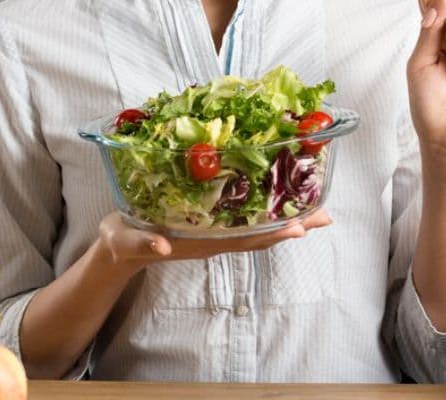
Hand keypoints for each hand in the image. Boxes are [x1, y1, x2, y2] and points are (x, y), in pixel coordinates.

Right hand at [95, 209, 331, 278]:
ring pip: (259, 228)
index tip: (299, 228)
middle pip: (261, 235)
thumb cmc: (122, 240)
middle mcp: (214, 238)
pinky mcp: (211, 222)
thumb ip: (143, 242)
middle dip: (294, 225)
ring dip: (289, 219)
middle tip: (326, 215)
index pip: (242, 240)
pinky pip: (247, 218)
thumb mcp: (126, 240)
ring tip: (319, 209)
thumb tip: (161, 246)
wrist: (119, 246)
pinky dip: (269, 211)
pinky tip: (284, 200)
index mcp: (199, 242)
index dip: (271, 234)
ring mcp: (215, 232)